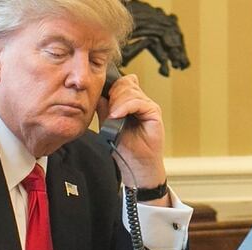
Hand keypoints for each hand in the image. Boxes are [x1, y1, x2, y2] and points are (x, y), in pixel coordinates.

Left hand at [97, 72, 166, 191]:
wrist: (136, 164)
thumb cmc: (125, 147)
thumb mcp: (107, 125)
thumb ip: (104, 109)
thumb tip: (97, 95)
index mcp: (129, 103)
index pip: (120, 83)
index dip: (110, 88)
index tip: (103, 100)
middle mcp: (140, 102)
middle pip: (124, 84)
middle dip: (113, 96)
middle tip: (108, 112)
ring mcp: (147, 106)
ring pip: (130, 91)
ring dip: (117, 103)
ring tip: (113, 117)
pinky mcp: (154, 112)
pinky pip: (138, 102)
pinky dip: (125, 107)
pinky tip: (117, 116)